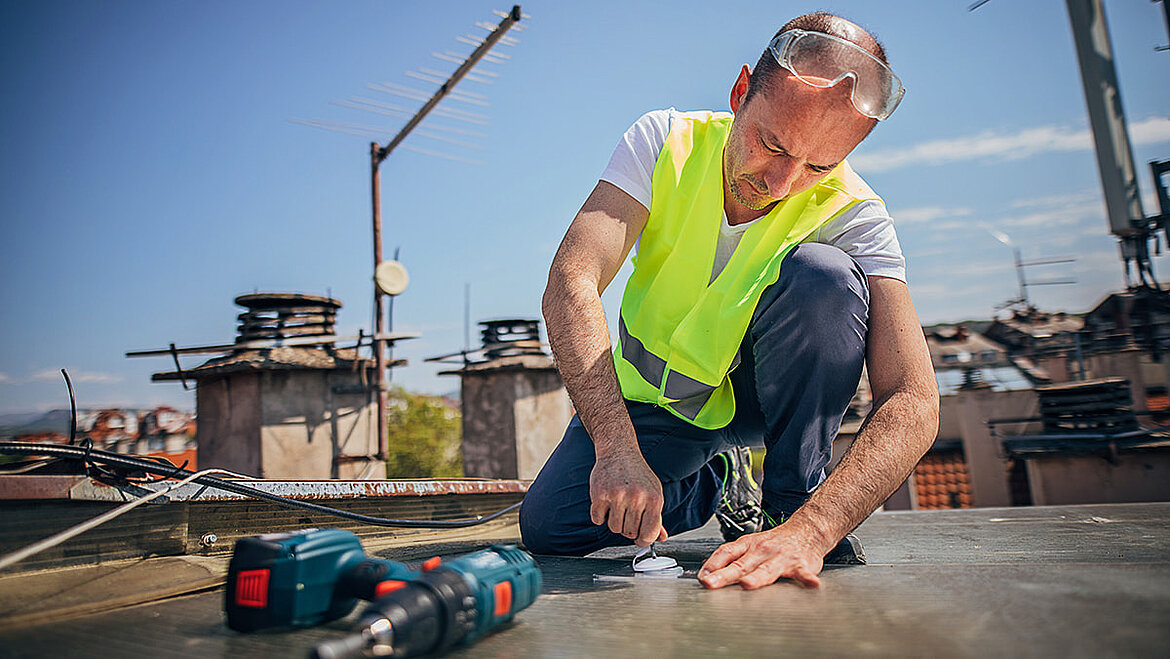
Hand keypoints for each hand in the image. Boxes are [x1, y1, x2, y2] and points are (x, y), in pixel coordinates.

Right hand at [588, 447, 667, 546]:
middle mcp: (637, 497)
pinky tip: (606, 503)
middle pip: (630, 533)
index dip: (644, 540)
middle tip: (627, 513)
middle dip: (628, 528)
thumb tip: (660, 537)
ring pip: (614, 528)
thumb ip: (657, 517)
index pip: (650, 533)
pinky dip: (600, 515)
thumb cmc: (637, 474)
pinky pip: (598, 520)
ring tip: (617, 506)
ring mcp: (618, 496)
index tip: (640, 539)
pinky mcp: (600, 494)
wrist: (618, 451)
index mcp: (654, 498)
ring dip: (614, 521)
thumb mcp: (653, 493)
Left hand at [697, 523, 825, 589]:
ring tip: (747, 584)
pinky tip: (810, 584)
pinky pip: (803, 573)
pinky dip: (807, 578)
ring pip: (767, 570)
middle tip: (710, 584)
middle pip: (740, 565)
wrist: (807, 530)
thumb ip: (732, 559)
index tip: (701, 577)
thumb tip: (707, 571)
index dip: (712, 564)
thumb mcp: (751, 545)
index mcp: (748, 545)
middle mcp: (762, 550)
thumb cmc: (776, 543)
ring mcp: (781, 557)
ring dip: (757, 577)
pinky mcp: (801, 564)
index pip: (725, 553)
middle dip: (724, 575)